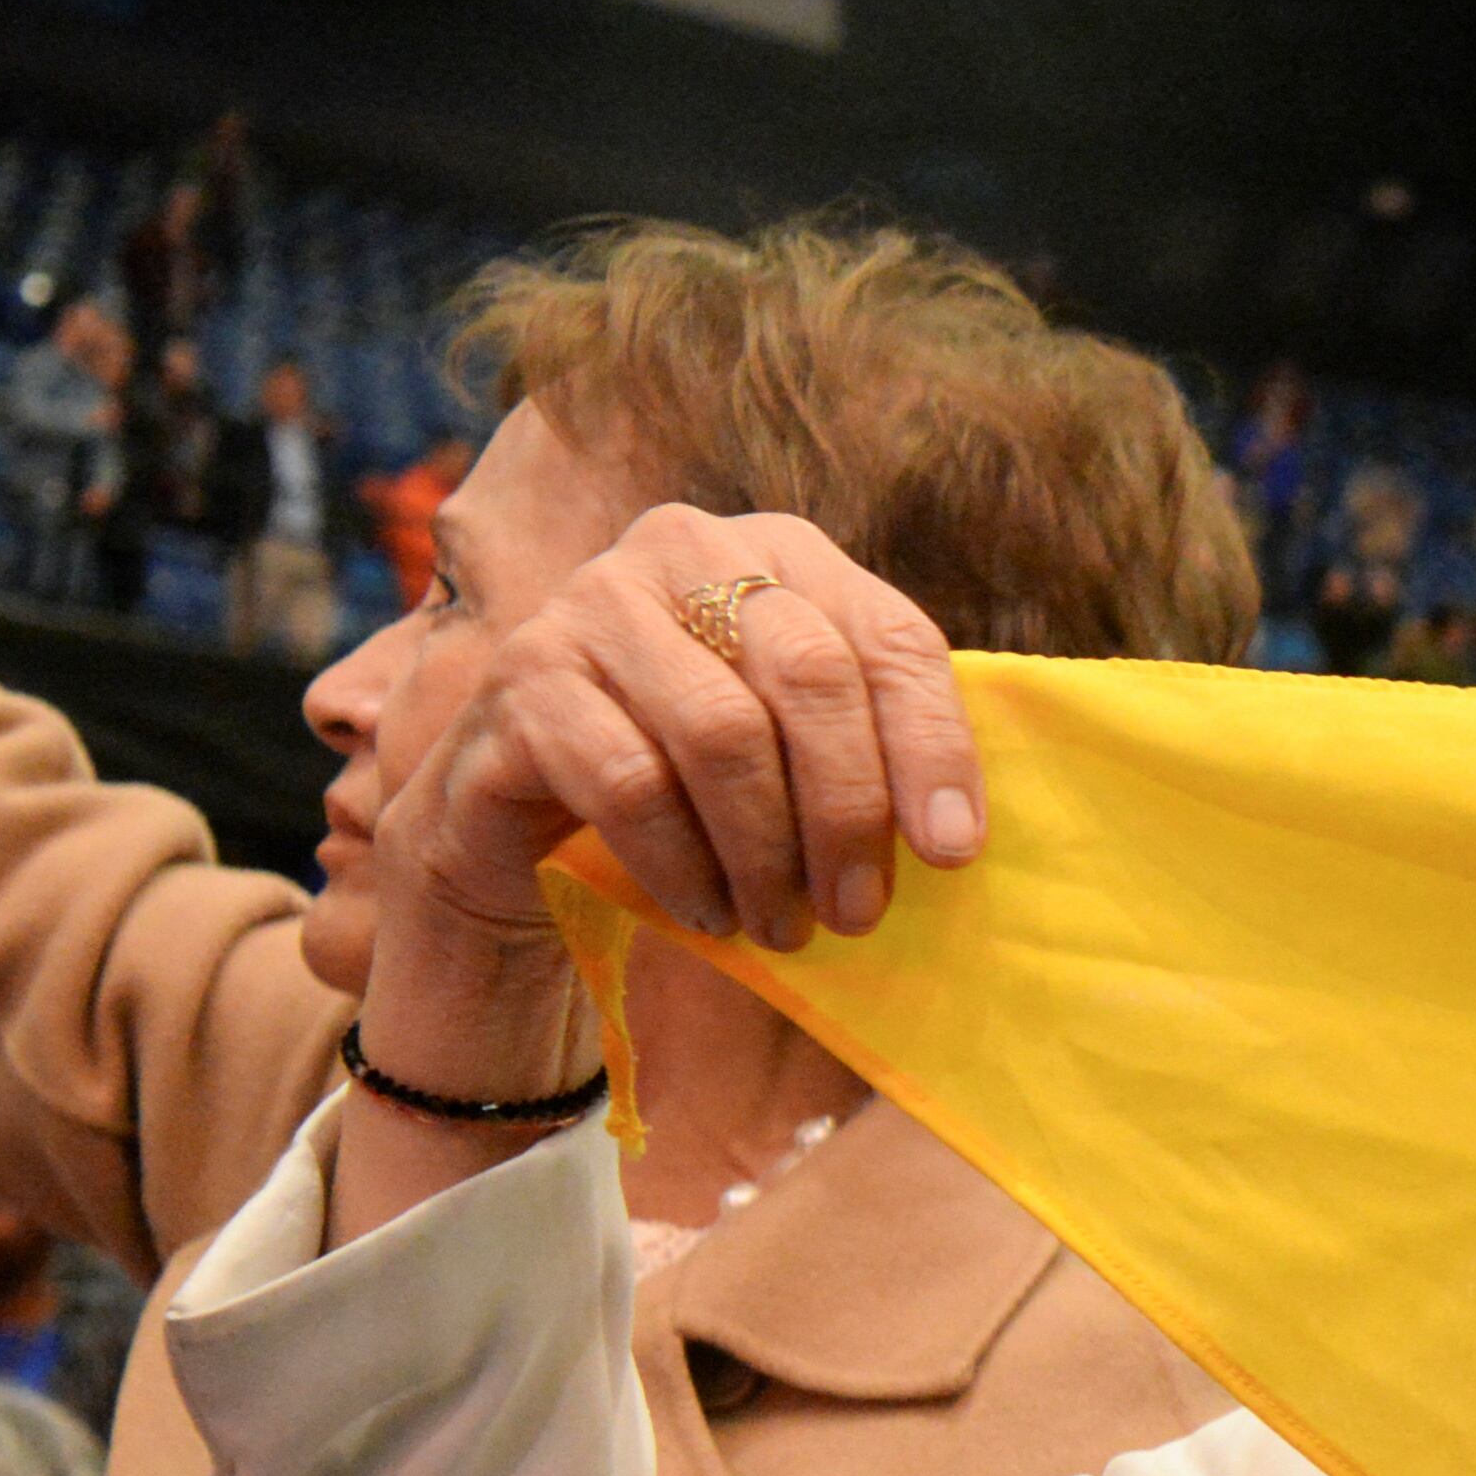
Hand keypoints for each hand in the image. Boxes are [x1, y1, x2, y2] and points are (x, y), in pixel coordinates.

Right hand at [382, 502, 982, 960]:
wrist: (521, 805)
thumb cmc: (693, 779)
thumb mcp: (792, 746)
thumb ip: (867, 748)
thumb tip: (954, 835)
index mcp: (783, 551)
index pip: (891, 638)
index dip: (933, 748)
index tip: (953, 854)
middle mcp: (689, 548)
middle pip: (811, 675)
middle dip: (848, 811)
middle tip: (857, 914)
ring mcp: (596, 601)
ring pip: (722, 731)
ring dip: (765, 852)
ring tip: (783, 927)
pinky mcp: (526, 675)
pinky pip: (631, 781)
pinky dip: (682, 864)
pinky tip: (707, 913)